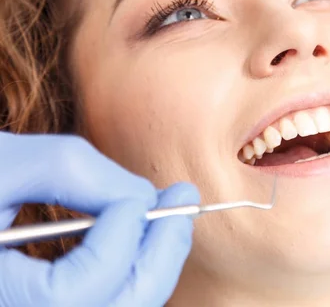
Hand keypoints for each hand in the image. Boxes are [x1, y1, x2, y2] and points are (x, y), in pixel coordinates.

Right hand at [0, 131, 199, 306]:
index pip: (70, 295)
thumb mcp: (3, 163)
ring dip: (155, 264)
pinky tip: (145, 234)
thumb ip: (74, 171)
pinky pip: (110, 301)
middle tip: (185, 201)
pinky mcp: (49, 302)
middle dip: (159, 257)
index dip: (114, 246)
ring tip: (172, 214)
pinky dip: (137, 271)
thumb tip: (142, 198)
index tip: (133, 199)